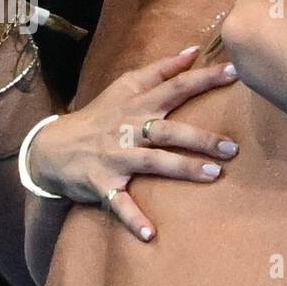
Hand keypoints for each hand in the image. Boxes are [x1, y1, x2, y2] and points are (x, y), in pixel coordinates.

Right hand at [27, 48, 240, 238]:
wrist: (51, 146)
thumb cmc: (100, 115)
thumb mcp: (126, 86)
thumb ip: (162, 69)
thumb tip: (194, 50)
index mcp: (138, 104)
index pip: (175, 86)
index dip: (204, 78)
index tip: (235, 71)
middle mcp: (129, 129)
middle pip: (168, 130)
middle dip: (200, 138)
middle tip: (232, 147)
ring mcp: (115, 157)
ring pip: (152, 162)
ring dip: (181, 169)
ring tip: (212, 175)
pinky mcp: (102, 183)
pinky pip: (119, 203)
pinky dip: (133, 219)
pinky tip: (150, 235)